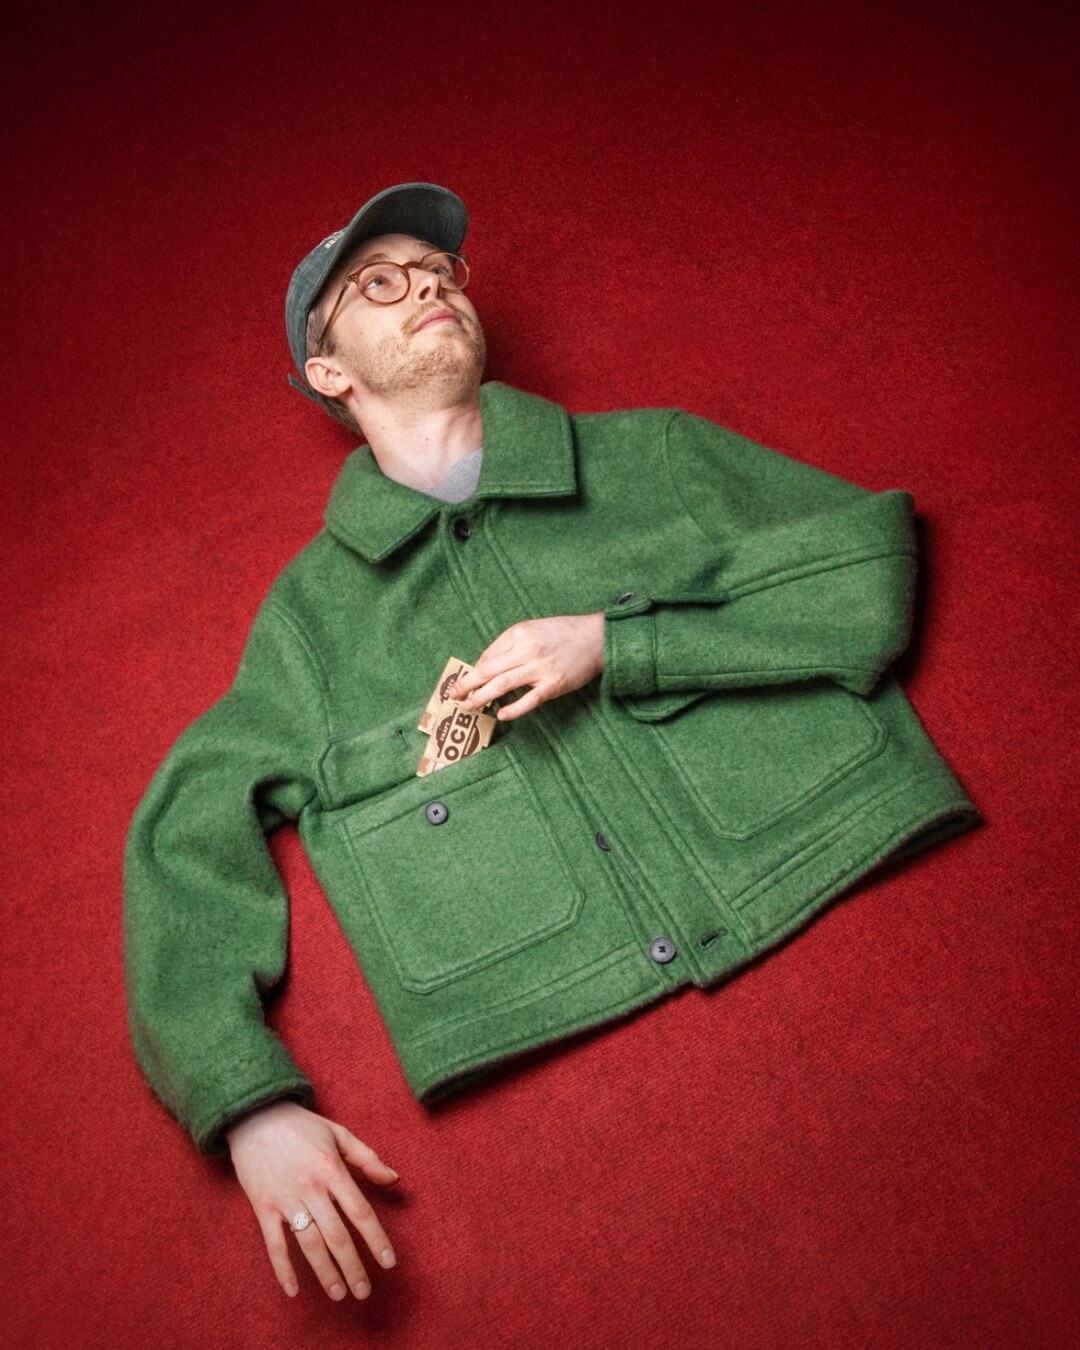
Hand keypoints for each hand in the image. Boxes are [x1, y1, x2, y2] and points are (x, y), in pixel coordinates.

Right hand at [225, 1099, 398, 1301]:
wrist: (255, 1115)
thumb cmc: (301, 1125)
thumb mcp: (339, 1133)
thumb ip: (367, 1158)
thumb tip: (394, 1179)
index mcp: (332, 1169)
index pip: (360, 1211)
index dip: (376, 1239)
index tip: (388, 1263)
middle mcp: (311, 1186)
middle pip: (337, 1235)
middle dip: (353, 1267)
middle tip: (364, 1292)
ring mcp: (286, 1198)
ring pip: (309, 1243)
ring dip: (325, 1272)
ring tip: (338, 1294)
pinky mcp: (263, 1206)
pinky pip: (274, 1243)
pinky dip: (283, 1268)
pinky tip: (294, 1289)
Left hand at [452, 613, 604, 721]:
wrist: (597, 638)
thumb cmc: (565, 633)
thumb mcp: (534, 629)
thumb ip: (513, 644)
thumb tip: (489, 664)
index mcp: (519, 633)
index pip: (488, 655)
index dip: (473, 671)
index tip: (465, 681)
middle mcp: (526, 650)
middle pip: (488, 670)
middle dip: (467, 684)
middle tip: (454, 695)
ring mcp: (540, 669)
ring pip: (501, 685)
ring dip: (481, 697)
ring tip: (470, 706)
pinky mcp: (553, 685)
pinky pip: (528, 700)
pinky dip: (512, 709)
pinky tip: (501, 714)